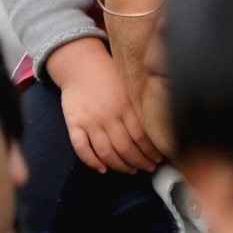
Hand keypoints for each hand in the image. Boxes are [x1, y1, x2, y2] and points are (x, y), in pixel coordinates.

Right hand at [43, 37, 161, 174]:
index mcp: (126, 105)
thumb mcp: (129, 86)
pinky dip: (92, 162)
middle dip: (139, 163)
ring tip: (130, 170)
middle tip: (147, 168)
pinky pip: (81, 148)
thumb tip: (158, 126)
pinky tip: (102, 168)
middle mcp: (109, 115)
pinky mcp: (74, 123)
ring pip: (106, 153)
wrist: (80, 62)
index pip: (142, 137)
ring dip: (120, 166)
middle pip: (126, 149)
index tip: (158, 159)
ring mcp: (90, 121)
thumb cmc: (108, 73)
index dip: (151, 152)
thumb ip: (140, 106)